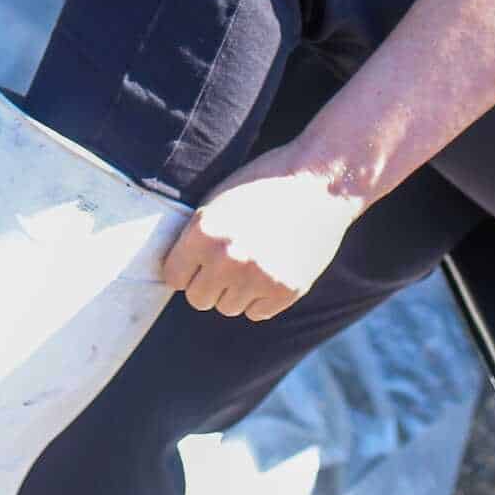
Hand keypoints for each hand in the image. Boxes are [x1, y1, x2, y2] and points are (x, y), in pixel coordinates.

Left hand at [161, 144, 362, 319]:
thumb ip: (195, 236)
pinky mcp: (286, 290)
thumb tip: (176, 271)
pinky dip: (261, 297)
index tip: (198, 261)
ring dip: (236, 291)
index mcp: (204, 232)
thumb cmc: (264, 183)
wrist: (320, 182)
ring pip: (229, 307)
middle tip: (228, 261)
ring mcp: (258, 277)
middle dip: (209, 283)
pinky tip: (273, 268)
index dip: (186, 268)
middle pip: (199, 299)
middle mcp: (227, 258)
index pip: (174, 277)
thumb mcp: (218, 199)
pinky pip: (257, 313)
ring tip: (254, 260)